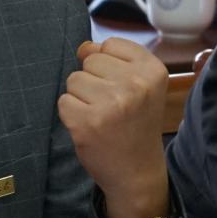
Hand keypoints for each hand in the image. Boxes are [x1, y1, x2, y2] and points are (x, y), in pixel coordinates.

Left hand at [58, 38, 170, 217]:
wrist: (137, 173)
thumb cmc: (135, 125)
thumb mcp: (140, 87)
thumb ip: (114, 60)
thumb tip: (83, 47)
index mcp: (153, 70)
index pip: (111, 44)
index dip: (110, 66)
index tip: (123, 89)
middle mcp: (135, 84)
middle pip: (90, 61)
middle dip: (95, 82)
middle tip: (112, 108)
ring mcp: (111, 103)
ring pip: (74, 80)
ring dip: (82, 98)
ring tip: (102, 117)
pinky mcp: (87, 121)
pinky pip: (63, 101)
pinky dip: (72, 115)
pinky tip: (91, 128)